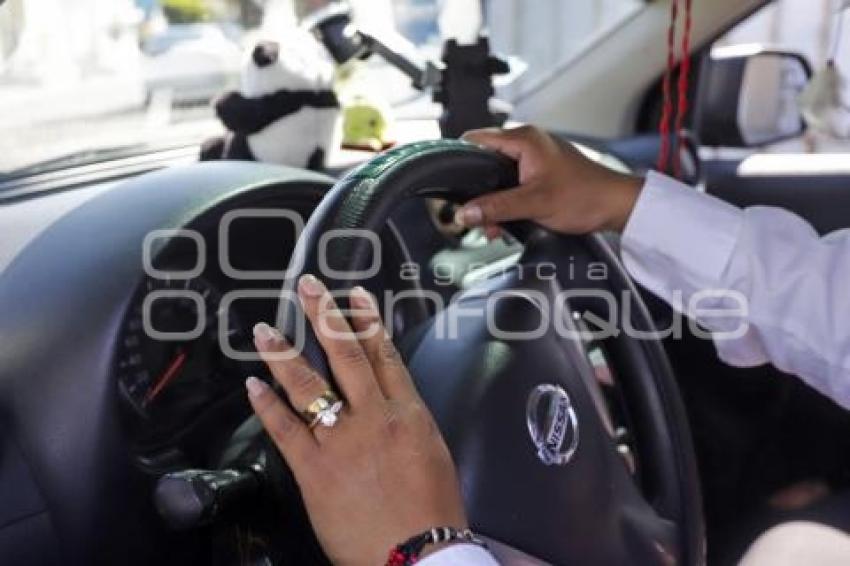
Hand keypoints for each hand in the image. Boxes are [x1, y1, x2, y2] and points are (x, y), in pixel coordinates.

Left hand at [246, 275, 465, 565]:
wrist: (418, 553)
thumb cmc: (432, 509)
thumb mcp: (431, 452)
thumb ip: (406, 420)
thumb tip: (387, 400)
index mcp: (406, 412)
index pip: (384, 354)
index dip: (368, 320)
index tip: (354, 295)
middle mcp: (372, 417)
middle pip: (346, 354)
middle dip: (326, 316)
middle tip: (309, 287)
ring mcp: (341, 441)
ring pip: (309, 384)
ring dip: (284, 353)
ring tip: (264, 330)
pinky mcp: (314, 469)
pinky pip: (284, 429)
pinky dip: (267, 404)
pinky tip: (253, 384)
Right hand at [458, 125, 643, 236]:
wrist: (616, 206)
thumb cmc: (585, 196)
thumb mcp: (534, 203)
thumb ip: (496, 207)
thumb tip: (464, 213)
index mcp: (524, 139)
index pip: (476, 139)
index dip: (458, 160)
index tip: (448, 182)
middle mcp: (528, 143)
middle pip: (485, 162)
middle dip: (477, 191)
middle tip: (474, 215)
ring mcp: (535, 158)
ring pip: (499, 178)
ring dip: (493, 202)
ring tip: (494, 226)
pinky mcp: (541, 173)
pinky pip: (513, 185)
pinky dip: (507, 203)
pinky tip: (507, 223)